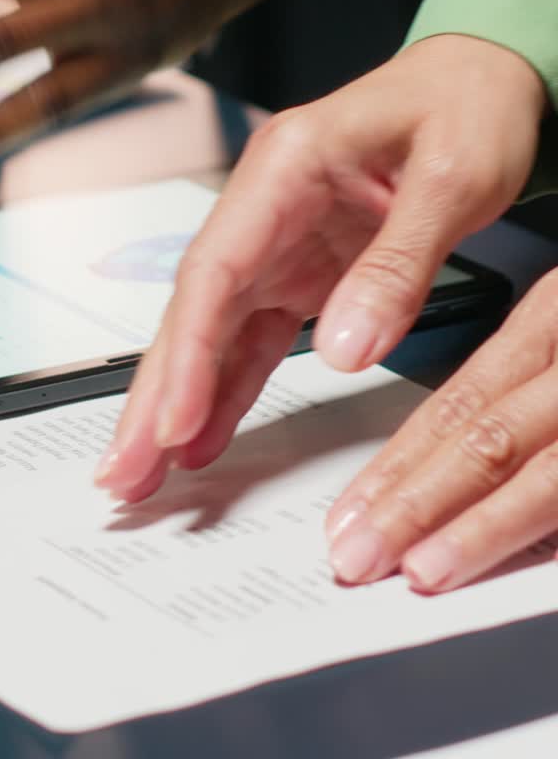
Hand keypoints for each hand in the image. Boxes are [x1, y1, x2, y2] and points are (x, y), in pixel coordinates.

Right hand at [94, 35, 544, 502]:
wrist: (482, 78)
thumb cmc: (465, 105)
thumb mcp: (452, 178)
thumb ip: (398, 265)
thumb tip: (346, 349)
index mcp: (287, 164)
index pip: (216, 267)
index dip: (189, 350)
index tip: (172, 420)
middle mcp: (268, 203)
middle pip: (195, 306)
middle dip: (154, 392)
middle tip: (121, 471)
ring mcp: (280, 239)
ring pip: (213, 330)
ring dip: (178, 400)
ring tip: (142, 472)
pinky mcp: (303, 268)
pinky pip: (256, 336)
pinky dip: (230, 387)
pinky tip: (203, 435)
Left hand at [325, 266, 557, 589]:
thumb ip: (518, 385)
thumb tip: (436, 460)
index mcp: (551, 316)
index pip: (458, 397)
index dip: (398, 463)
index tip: (348, 511)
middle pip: (484, 436)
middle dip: (412, 504)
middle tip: (354, 556)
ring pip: (539, 469)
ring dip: (471, 527)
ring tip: (414, 569)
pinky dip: (533, 529)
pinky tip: (498, 566)